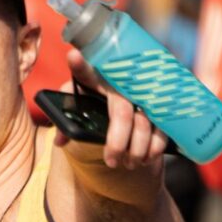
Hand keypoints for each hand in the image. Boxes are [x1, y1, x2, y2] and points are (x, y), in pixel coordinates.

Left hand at [64, 51, 169, 169]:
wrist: (116, 117)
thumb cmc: (91, 110)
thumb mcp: (76, 113)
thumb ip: (65, 122)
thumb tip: (60, 140)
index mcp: (94, 80)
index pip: (84, 70)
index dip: (79, 64)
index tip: (73, 57)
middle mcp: (119, 82)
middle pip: (121, 111)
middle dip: (117, 141)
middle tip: (111, 161)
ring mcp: (141, 92)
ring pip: (144, 121)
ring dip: (137, 148)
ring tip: (128, 164)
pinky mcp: (159, 105)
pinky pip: (162, 126)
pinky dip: (154, 147)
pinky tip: (146, 158)